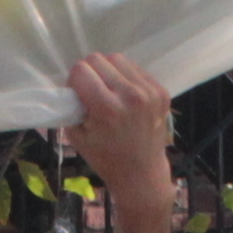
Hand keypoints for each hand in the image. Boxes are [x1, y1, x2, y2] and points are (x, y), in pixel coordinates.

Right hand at [61, 51, 173, 225]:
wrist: (142, 173)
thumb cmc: (105, 158)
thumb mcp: (77, 136)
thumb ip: (71, 106)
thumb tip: (71, 84)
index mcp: (107, 109)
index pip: (80, 70)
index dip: (74, 81)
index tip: (77, 95)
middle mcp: (130, 96)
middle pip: (98, 59)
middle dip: (89, 73)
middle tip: (92, 92)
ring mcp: (149, 92)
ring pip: (117, 59)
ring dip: (108, 71)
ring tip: (109, 91)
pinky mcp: (161, 91)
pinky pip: (135, 68)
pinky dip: (126, 77)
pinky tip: (125, 96)